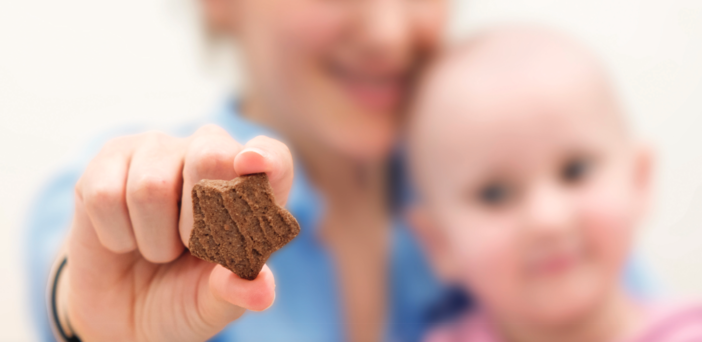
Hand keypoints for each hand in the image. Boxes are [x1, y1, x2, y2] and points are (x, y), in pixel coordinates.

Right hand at [60, 125, 293, 341]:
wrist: (122, 312)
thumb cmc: (182, 297)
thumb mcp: (211, 305)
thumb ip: (235, 293)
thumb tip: (261, 291)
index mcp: (249, 188)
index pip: (272, 156)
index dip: (265, 156)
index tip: (250, 166)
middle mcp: (208, 155)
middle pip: (209, 154)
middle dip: (197, 215)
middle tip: (191, 246)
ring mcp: (158, 152)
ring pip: (151, 186)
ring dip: (153, 238)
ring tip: (158, 249)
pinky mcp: (110, 160)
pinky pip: (106, 194)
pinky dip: (116, 234)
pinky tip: (125, 240)